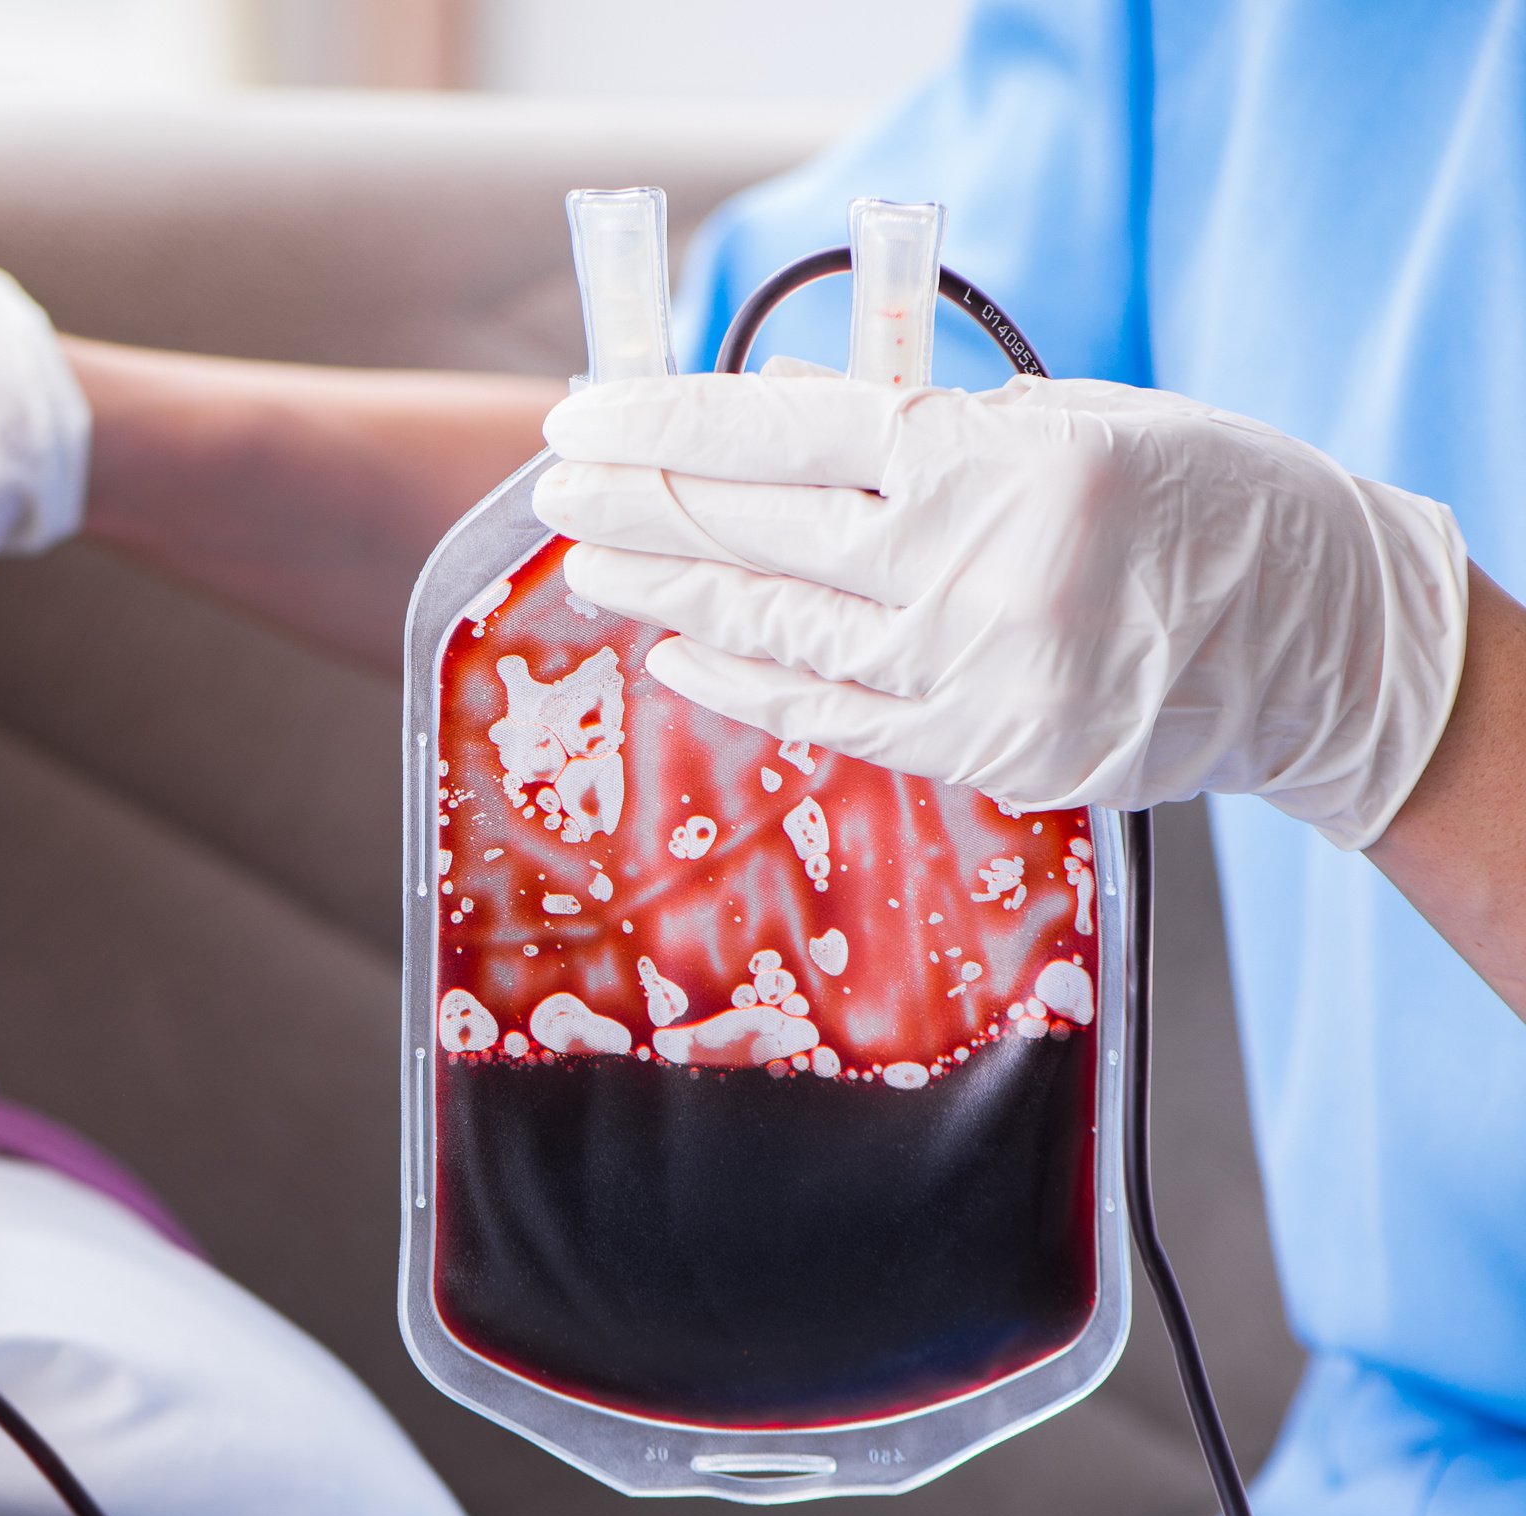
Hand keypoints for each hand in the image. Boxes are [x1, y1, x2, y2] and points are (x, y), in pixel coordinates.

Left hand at [531, 370, 1469, 846]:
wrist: (1320, 635)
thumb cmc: (1192, 501)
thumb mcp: (1065, 421)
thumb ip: (918, 425)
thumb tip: (772, 407)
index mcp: (995, 459)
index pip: (786, 433)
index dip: (667, 426)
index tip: (583, 415)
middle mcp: (975, 566)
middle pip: (757, 533)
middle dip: (637, 506)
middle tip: (553, 486)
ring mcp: (973, 671)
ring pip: (773, 629)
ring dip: (665, 594)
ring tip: (588, 560)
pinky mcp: (981, 751)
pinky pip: (826, 716)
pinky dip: (740, 684)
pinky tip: (673, 654)